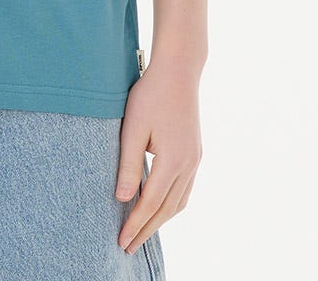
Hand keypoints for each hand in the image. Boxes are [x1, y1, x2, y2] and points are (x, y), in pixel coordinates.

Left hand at [114, 58, 202, 255]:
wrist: (179, 71)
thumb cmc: (151, 94)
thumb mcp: (133, 127)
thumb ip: (129, 164)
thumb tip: (121, 199)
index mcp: (173, 161)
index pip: (150, 203)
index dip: (135, 225)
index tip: (121, 242)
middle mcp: (188, 165)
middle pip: (166, 209)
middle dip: (147, 230)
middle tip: (128, 247)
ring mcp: (195, 160)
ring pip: (178, 202)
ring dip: (160, 220)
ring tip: (141, 231)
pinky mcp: (195, 152)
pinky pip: (185, 189)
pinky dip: (171, 204)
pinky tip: (159, 206)